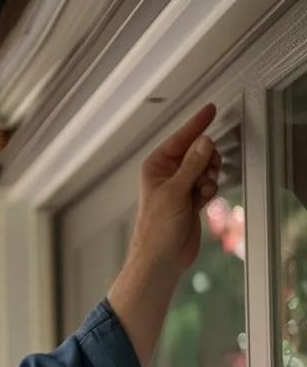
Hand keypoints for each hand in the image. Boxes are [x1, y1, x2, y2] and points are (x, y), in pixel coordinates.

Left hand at [126, 102, 223, 277]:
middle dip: (206, 160)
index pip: (180, 138)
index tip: (211, 109)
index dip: (196, 124)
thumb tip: (204, 142)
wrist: (162, 258)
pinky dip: (209, 190)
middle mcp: (167, 174)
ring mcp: (180, 186)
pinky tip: (203, 201)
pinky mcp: (191, 199)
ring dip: (209, 178)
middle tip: (205, 173)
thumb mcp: (175, 191)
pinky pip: (208, 184)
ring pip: (206, 168)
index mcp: (156, 166)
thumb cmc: (157, 228)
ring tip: (201, 192)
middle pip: (197, 152)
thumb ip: (192, 165)